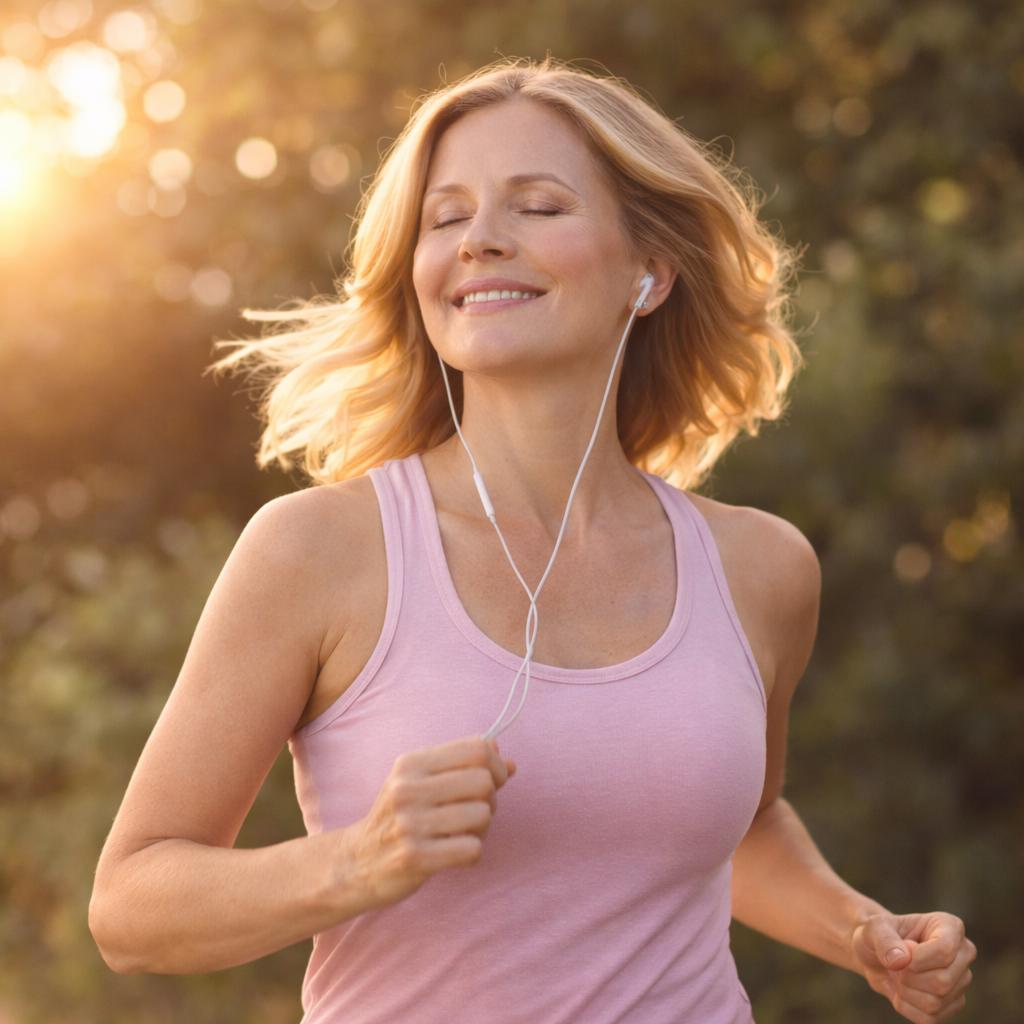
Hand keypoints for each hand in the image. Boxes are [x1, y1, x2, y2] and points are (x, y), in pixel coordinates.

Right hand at [343, 735, 515, 908]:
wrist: (356, 863)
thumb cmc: (399, 818)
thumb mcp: (420, 782)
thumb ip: (462, 767)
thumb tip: (509, 763)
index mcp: (411, 763)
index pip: (476, 749)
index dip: (496, 765)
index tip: (494, 781)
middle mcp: (407, 788)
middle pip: (483, 781)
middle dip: (491, 799)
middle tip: (474, 812)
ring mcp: (409, 823)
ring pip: (482, 815)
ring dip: (481, 829)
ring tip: (461, 834)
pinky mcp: (414, 857)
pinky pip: (472, 849)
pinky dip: (471, 853)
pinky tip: (454, 854)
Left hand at [851, 910, 976, 1021]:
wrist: (876, 955)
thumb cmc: (878, 935)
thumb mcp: (873, 928)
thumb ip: (884, 939)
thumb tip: (901, 961)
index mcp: (950, 927)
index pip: (944, 951)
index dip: (916, 958)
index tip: (901, 949)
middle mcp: (963, 954)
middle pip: (943, 981)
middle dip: (908, 976)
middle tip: (896, 964)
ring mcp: (961, 982)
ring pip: (936, 1002)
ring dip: (905, 992)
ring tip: (898, 975)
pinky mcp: (952, 1006)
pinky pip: (930, 1019)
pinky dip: (907, 1007)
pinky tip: (902, 991)